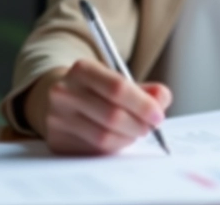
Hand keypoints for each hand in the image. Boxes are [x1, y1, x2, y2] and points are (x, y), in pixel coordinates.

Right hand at [25, 59, 171, 154]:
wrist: (61, 99)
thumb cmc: (97, 91)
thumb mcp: (119, 81)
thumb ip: (146, 90)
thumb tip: (162, 100)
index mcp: (82, 70)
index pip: (117, 88)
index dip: (143, 104)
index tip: (158, 115)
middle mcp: (64, 92)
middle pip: (112, 115)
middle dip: (139, 125)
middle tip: (150, 127)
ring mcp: (57, 118)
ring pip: (104, 137)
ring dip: (128, 138)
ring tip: (135, 132)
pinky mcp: (57, 140)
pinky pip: (94, 150)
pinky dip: (114, 148)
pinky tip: (118, 139)